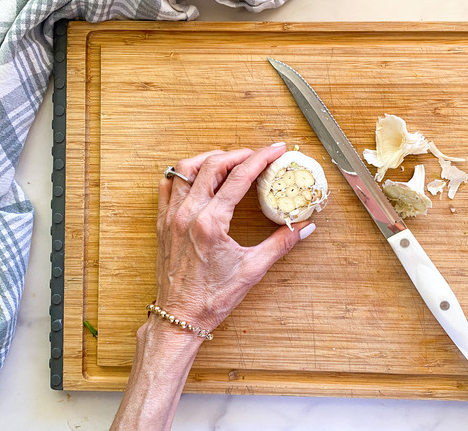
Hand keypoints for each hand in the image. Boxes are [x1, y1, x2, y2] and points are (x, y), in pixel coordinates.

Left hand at [154, 143, 315, 333]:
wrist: (180, 316)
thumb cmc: (212, 298)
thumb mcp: (252, 270)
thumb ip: (280, 244)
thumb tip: (304, 227)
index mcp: (210, 223)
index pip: (239, 178)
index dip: (260, 158)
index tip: (275, 150)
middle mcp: (187, 214)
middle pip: (212, 165)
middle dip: (238, 154)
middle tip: (256, 155)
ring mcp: (171, 216)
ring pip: (185, 169)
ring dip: (209, 159)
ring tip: (228, 161)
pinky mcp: (163, 223)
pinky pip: (167, 186)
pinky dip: (183, 174)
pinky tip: (198, 177)